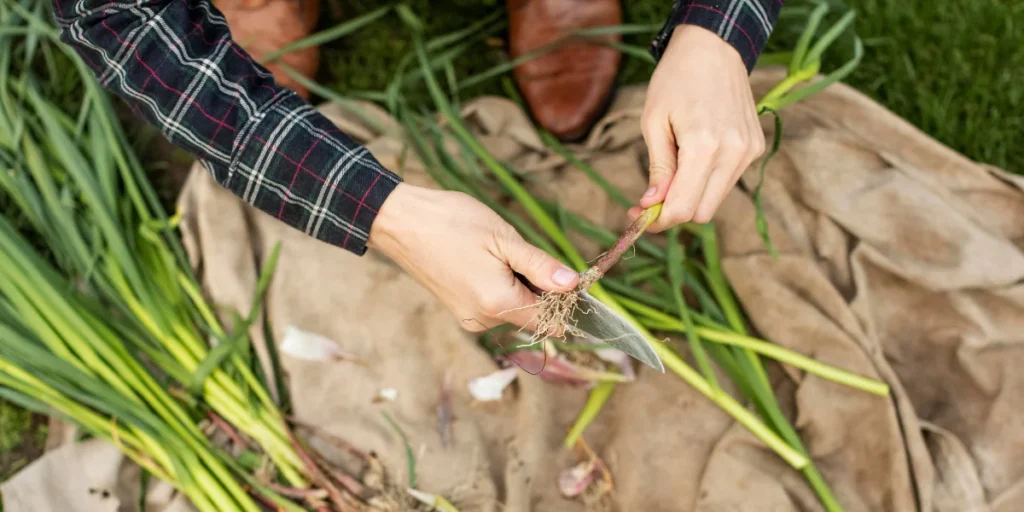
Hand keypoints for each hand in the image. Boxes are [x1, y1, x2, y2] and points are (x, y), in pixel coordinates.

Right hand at [367, 183, 579, 332]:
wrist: (401, 222)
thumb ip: (541, 266)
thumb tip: (573, 284)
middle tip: (524, 252)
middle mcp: (484, 321)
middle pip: (533, 316)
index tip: (569, 276)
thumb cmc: (452, 224)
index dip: (566, 302)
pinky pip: (494, 306)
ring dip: (520, 287)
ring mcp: (469, 318)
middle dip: (541, 290)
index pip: (550, 321)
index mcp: (499, 305)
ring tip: (498, 253)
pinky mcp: (459, 310)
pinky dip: (501, 288)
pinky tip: (487, 261)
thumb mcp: (504, 239)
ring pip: (514, 310)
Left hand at [631, 24, 765, 230]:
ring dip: (691, 197)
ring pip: (715, 200)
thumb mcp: (654, 122)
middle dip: (674, 212)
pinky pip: (727, 181)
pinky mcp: (755, 147)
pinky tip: (694, 158)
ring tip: (670, 175)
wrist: (713, 48)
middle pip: (702, 212)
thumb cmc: (675, 80)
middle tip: (649, 200)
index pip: (684, 208)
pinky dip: (707, 181)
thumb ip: (658, 168)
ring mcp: (748, 151)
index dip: (659, 221)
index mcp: (704, 146)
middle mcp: (733, 153)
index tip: (638, 215)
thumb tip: (652, 204)